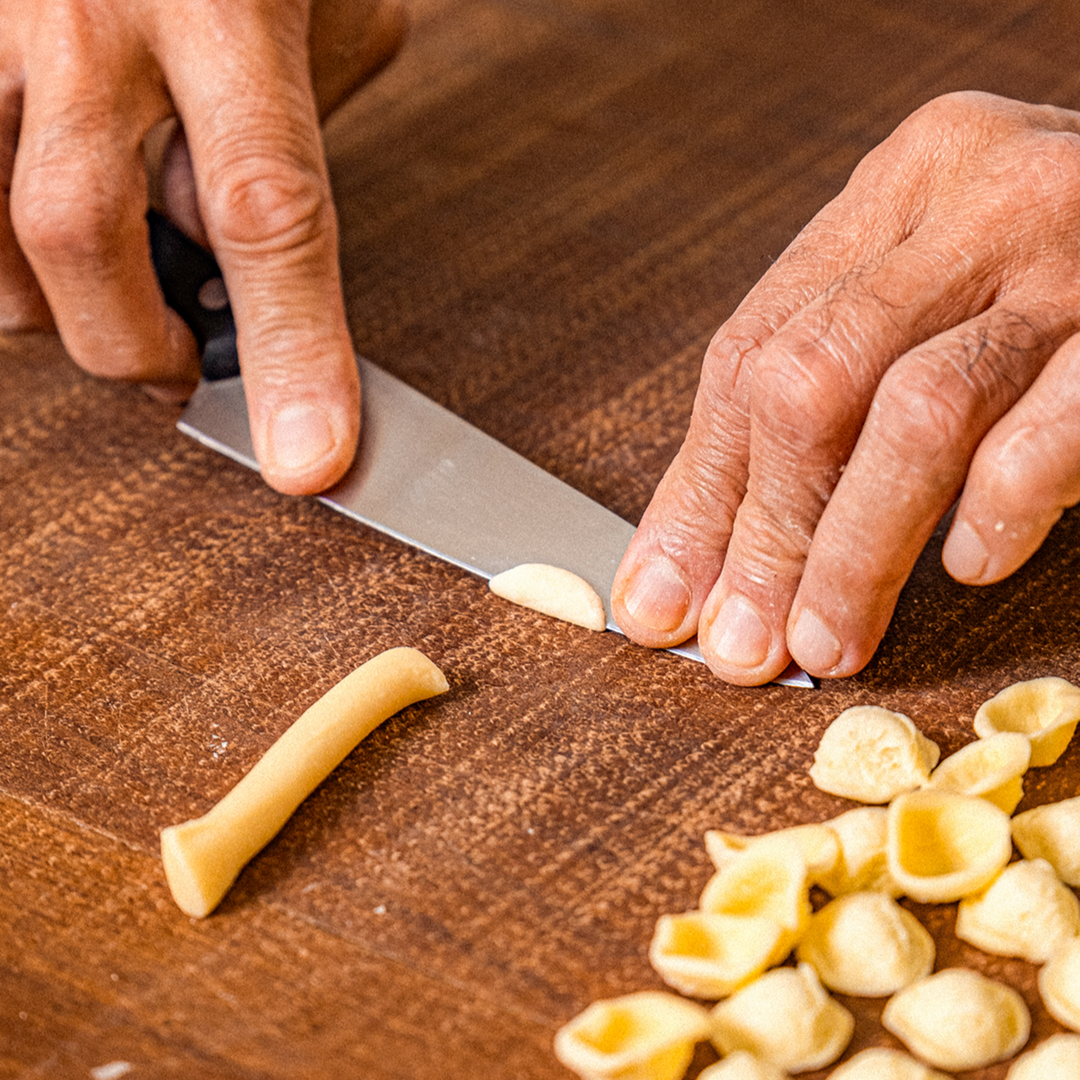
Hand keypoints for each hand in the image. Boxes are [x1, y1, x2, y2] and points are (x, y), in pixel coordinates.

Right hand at [0, 0, 402, 495]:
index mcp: (227, 4)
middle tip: (182, 364)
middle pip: (80, 238)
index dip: (293, 349)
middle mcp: (85, 13)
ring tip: (105, 274)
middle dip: (136, 342)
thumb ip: (300, 120)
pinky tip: (38, 233)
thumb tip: (252, 249)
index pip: (267, 209)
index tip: (309, 458)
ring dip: (53, 301)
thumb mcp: (321, 2)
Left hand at [613, 91, 1079, 684]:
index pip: (752, 352)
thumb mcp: (933, 296)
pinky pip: (1045, 433)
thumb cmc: (1061, 278)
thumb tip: (705, 561)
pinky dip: (993, 511)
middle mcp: (980, 202)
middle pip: (812, 382)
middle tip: (737, 640)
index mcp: (902, 183)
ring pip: (915, 416)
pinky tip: (967, 566)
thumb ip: (831, 394)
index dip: (698, 488)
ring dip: (852, 551)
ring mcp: (1074, 258)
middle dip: (762, 531)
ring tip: (823, 640)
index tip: (663, 591)